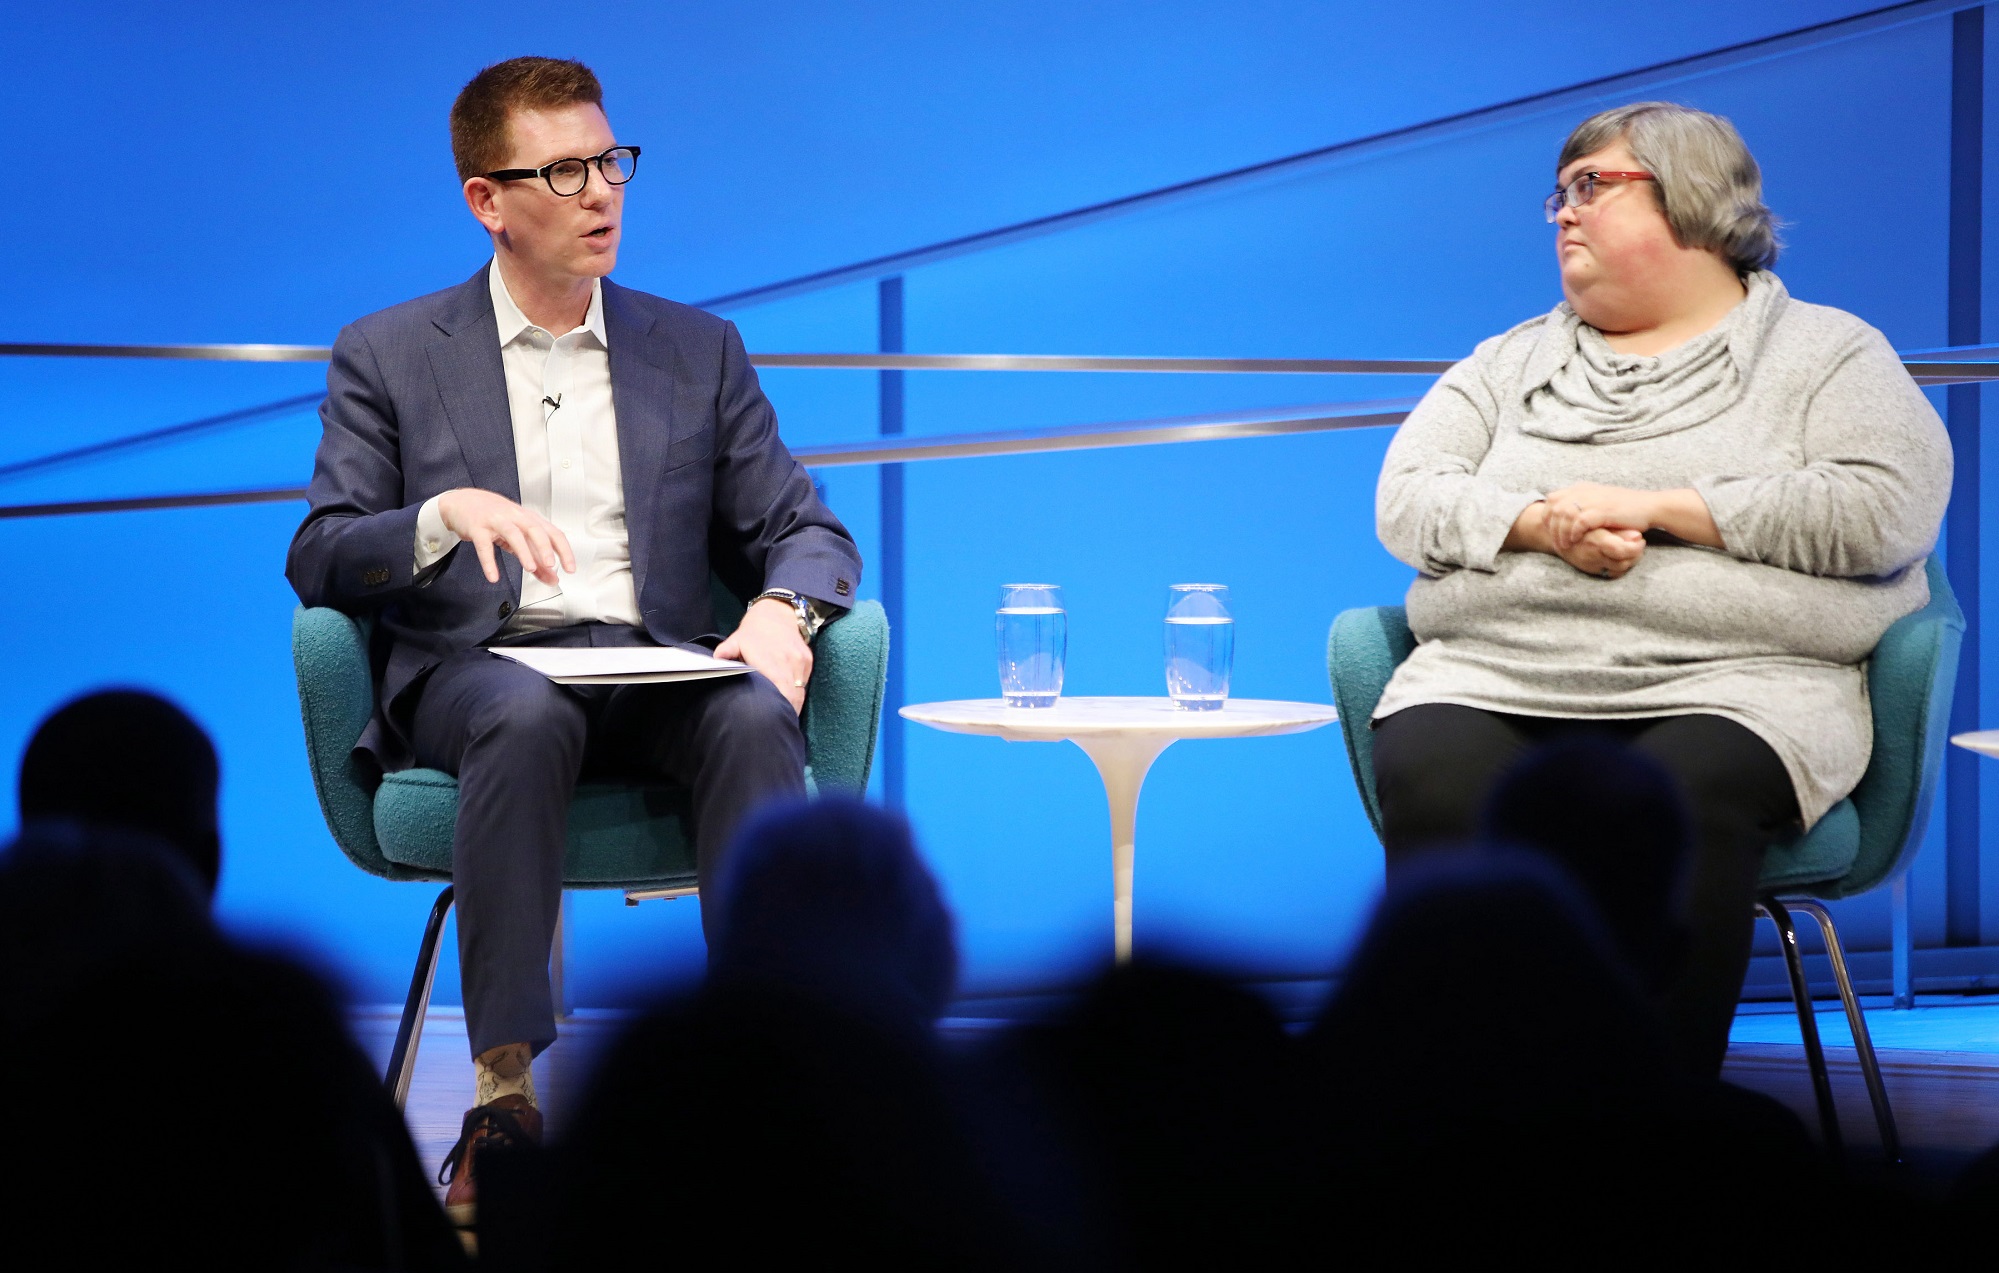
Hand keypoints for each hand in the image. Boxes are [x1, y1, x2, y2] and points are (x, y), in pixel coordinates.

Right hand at [437, 488, 575, 586]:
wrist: (462, 502)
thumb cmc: (494, 517)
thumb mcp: (518, 536)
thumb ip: (535, 558)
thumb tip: (552, 578)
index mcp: (529, 519)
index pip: (553, 533)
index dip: (564, 550)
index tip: (571, 568)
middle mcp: (515, 517)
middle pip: (535, 529)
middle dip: (545, 548)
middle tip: (551, 566)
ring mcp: (496, 521)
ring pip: (513, 534)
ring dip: (523, 551)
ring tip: (530, 568)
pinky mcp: (477, 528)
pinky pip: (484, 545)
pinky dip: (489, 562)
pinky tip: (493, 576)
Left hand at [716, 598, 812, 713]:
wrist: (778, 611)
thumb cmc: (754, 630)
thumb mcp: (736, 640)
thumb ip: (725, 653)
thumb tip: (714, 664)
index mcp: (771, 662)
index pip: (780, 694)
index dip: (780, 710)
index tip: (773, 720)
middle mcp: (789, 663)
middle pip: (793, 697)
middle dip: (787, 711)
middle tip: (778, 723)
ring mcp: (800, 661)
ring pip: (800, 692)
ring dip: (793, 703)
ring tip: (784, 714)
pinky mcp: (807, 660)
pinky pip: (804, 682)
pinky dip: (797, 691)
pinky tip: (789, 696)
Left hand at [1503, 501, 1644, 578]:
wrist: (1649, 507)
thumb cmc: (1624, 509)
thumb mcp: (1599, 502)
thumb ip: (1581, 505)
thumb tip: (1562, 516)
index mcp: (1582, 488)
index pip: (1552, 498)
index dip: (1546, 515)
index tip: (1549, 530)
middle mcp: (1585, 491)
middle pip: (1554, 507)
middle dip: (1552, 527)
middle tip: (1556, 542)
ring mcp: (1594, 500)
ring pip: (1565, 514)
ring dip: (1561, 532)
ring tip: (1565, 545)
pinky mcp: (1604, 511)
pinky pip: (1580, 521)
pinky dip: (1574, 532)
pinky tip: (1576, 540)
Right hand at [1557, 526, 1645, 578]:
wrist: (1554, 534)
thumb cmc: (1580, 523)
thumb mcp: (1598, 522)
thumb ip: (1618, 530)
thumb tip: (1638, 536)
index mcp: (1595, 541)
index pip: (1620, 551)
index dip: (1635, 548)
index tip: (1641, 539)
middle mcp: (1591, 556)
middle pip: (1622, 563)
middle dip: (1635, 555)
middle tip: (1639, 544)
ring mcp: (1589, 565)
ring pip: (1618, 570)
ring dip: (1629, 561)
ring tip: (1633, 549)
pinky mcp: (1589, 569)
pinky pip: (1610, 573)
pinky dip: (1619, 567)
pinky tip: (1622, 556)